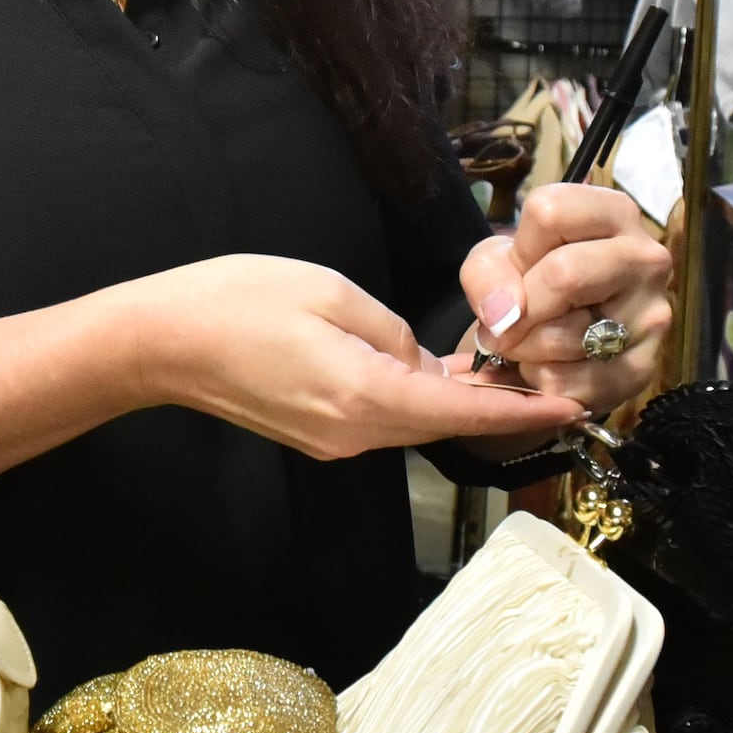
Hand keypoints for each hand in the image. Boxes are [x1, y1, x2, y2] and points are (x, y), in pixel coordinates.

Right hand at [120, 255, 582, 460]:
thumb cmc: (236, 302)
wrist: (160, 343)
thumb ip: (391, 331)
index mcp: (365, 395)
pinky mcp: (315, 434)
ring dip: (456, 404)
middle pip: (443, 424)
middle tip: (551, 380)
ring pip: (412, 422)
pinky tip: (433, 377)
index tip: (572, 409)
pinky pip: (381, 419)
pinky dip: (416, 402)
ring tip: (504, 376)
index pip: (462, 413)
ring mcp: (332, 440)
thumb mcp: (331, 293)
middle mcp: (354, 433)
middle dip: (497, 407)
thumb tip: (423, 359)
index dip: (522, 413)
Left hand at [454, 184, 675, 416]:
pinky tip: (549, 369)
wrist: (558, 345)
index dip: (518, 251)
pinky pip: (571, 382)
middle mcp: (645, 257)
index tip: (519, 272)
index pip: (549, 213)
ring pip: (566, 335)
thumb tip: (505, 315)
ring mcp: (652, 314)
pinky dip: (541, 382)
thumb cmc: (532, 286)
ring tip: (529, 345)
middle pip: (564, 274)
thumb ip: (486, 274)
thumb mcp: (497, 263)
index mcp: (613, 213)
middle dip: (519, 310)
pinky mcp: (643, 368)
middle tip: (506, 326)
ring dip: (526, 350)